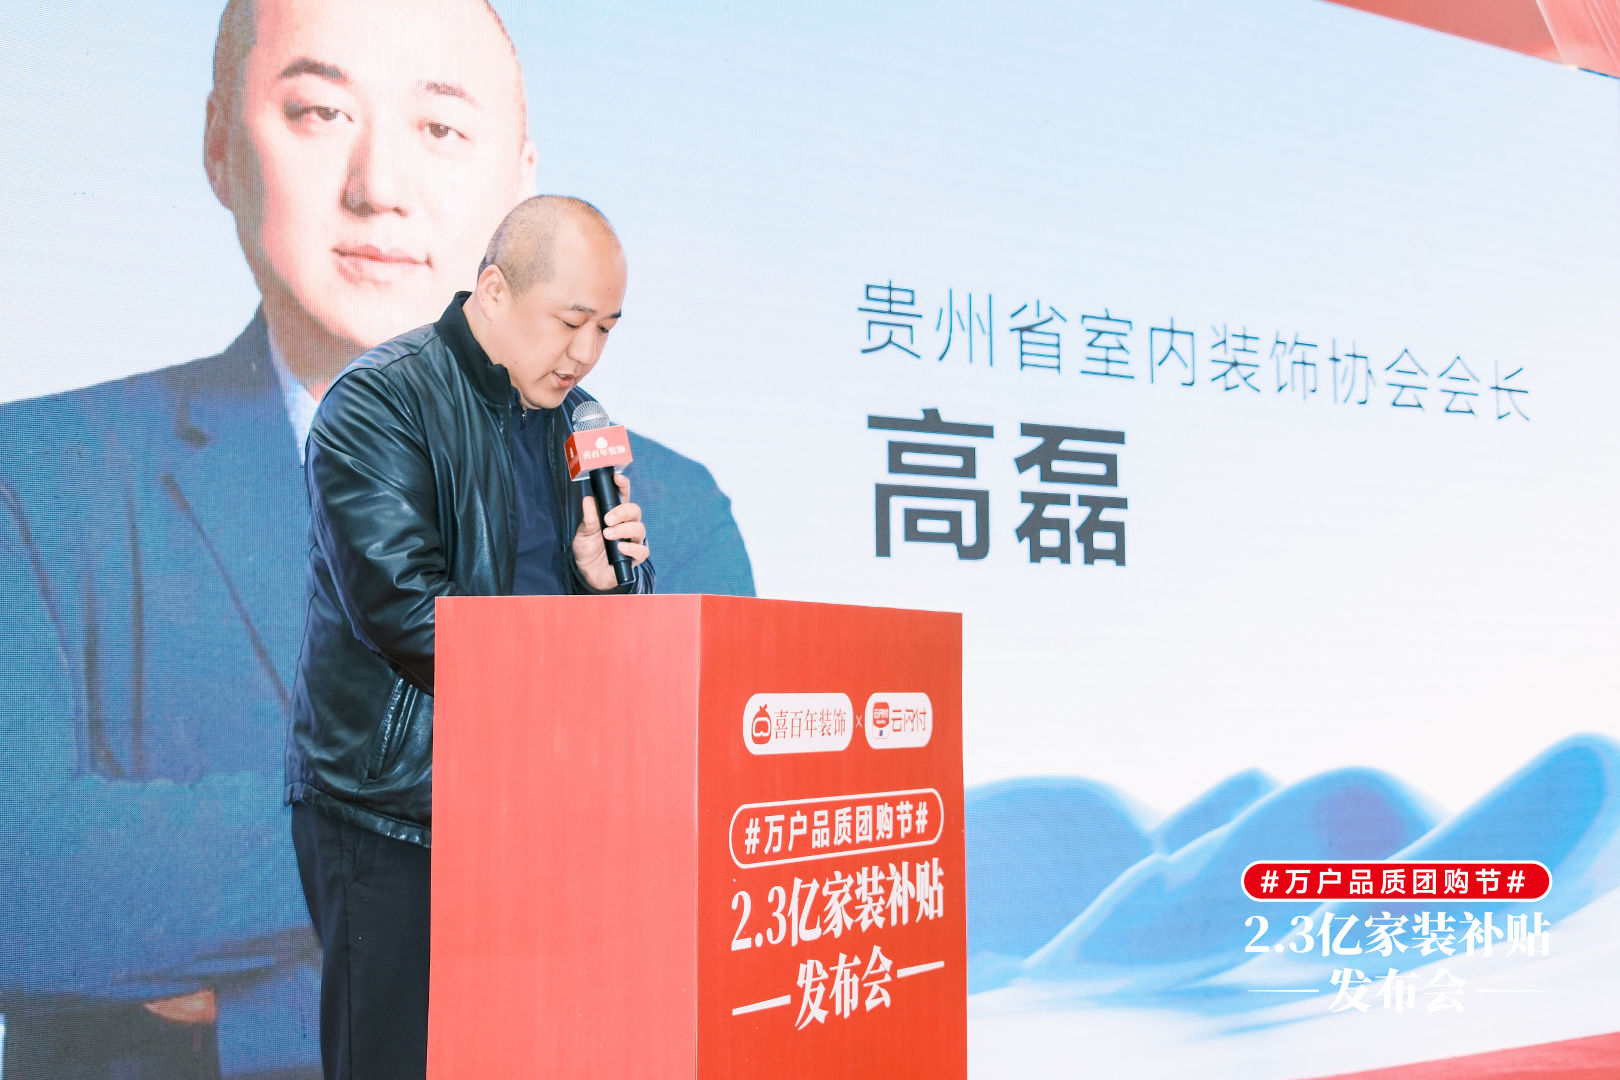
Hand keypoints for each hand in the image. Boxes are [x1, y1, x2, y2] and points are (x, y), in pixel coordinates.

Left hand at [572, 471, 648, 589]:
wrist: (588, 574)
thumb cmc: (588, 550)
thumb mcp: (583, 533)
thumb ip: (588, 519)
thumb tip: (589, 499)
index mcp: (615, 515)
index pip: (623, 496)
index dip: (623, 485)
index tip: (617, 478)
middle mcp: (626, 525)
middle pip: (635, 510)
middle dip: (622, 512)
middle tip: (607, 519)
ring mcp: (633, 541)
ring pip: (639, 528)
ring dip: (623, 530)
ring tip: (608, 535)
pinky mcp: (635, 557)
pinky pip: (641, 550)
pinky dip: (631, 548)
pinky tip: (619, 548)